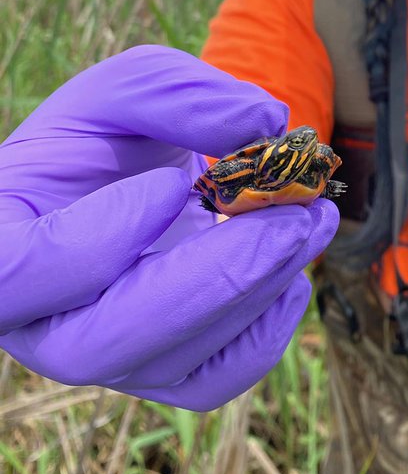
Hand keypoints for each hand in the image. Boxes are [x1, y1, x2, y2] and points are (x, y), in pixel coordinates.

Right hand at [0, 45, 338, 409]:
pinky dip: (265, 333)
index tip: (175, 184)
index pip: (25, 272)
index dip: (106, 236)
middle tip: (297, 214)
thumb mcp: (125, 92)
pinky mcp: (158, 372)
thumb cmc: (102, 137)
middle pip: (108, 341)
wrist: (114, 185)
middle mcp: (39, 322)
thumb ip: (181, 94)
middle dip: (218, 276)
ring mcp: (99, 357)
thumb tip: (267, 124)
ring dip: (259, 290)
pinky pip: (212, 381)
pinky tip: (293, 274)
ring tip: (313, 219)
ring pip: (174, 363)